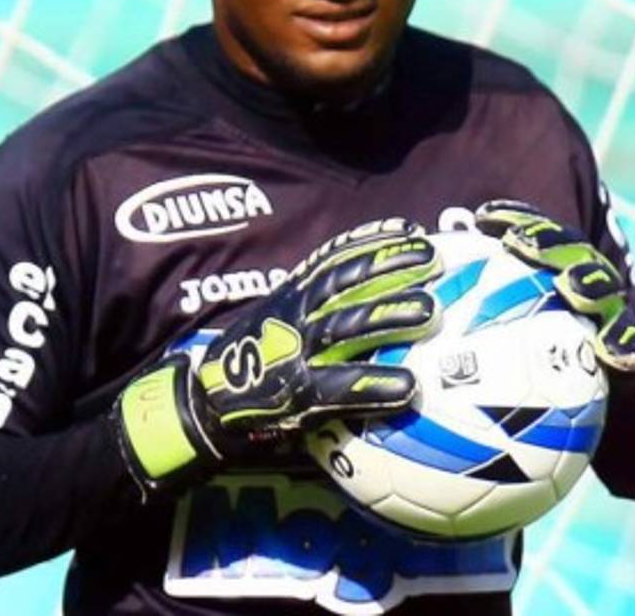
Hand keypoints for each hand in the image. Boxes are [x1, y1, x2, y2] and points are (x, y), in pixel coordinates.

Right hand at [114, 219, 441, 494]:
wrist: (202, 406)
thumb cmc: (251, 365)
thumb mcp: (276, 320)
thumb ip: (313, 308)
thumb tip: (367, 297)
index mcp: (290, 296)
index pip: (333, 258)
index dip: (370, 240)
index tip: (408, 228)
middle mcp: (292, 315)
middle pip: (345, 283)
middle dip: (388, 267)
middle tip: (432, 259)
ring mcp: (293, 351)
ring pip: (346, 326)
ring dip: (388, 315)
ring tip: (430, 312)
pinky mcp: (294, 392)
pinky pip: (340, 386)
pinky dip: (375, 384)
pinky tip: (407, 388)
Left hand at [475, 200, 634, 410]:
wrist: (620, 415)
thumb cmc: (547, 389)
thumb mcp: (506, 366)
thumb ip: (472, 336)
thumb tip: (408, 335)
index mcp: (554, 283)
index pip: (532, 241)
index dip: (512, 221)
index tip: (484, 218)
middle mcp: (587, 291)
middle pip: (568, 253)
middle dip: (548, 240)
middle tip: (521, 244)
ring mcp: (616, 317)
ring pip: (605, 288)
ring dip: (591, 281)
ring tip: (572, 286)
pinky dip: (628, 344)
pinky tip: (614, 352)